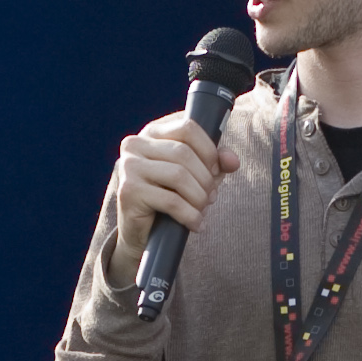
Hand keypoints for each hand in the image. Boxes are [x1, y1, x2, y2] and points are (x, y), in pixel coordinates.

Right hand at [108, 107, 237, 260]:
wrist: (140, 233)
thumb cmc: (168, 198)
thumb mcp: (195, 175)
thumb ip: (214, 162)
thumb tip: (233, 160)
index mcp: (151, 133)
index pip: (187, 128)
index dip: (209, 149)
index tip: (216, 169)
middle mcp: (135, 145)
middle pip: (184, 153)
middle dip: (205, 178)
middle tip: (211, 196)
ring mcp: (129, 167)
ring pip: (178, 176)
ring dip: (199, 197)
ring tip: (202, 210)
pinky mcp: (129, 192)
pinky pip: (171, 201)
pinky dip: (190, 215)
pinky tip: (195, 224)